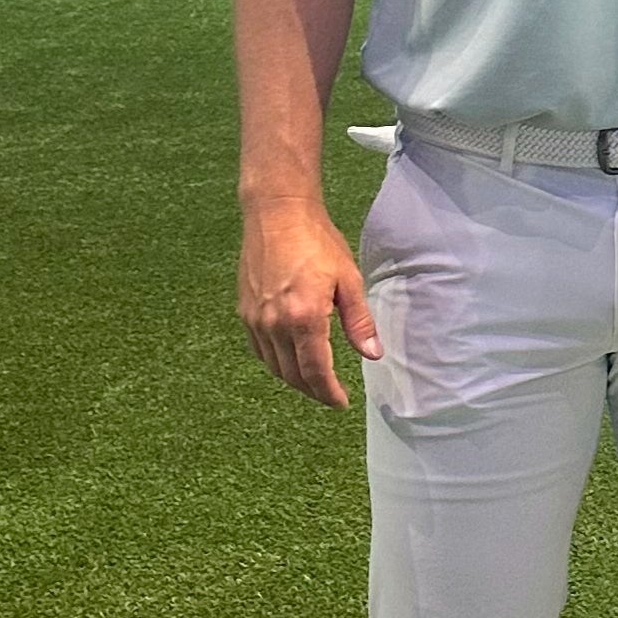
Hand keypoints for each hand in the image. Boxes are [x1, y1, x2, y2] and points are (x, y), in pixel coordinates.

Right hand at [238, 197, 380, 406]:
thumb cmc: (317, 242)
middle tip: (330, 395)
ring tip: (314, 383)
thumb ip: (359, 321)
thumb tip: (373, 354)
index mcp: (304, 318)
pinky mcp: (244, 312)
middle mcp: (275, 324)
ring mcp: (255, 319)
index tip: (341, 402)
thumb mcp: (349, 279)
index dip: (329, 393)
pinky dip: (275, 362)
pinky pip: (259, 350)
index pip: (315, 371)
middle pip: (292, 375)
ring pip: (274, 366)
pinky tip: (289, 360)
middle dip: (313, 390)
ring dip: (294, 379)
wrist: (277, 215)